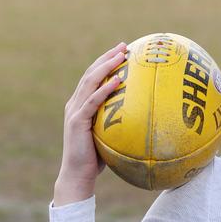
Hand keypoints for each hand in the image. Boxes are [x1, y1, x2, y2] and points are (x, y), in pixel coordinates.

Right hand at [53, 42, 126, 205]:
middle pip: (90, 74)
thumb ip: (120, 122)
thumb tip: (146, 116)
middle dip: (107, 58)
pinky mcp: (77, 121)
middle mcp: (75, 103)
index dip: (106, 62)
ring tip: (120, 56)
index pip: (93, 77)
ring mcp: (75, 111)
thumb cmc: (97, 158)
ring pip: (90, 82)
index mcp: (81, 104)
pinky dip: (104, 89)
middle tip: (123, 46)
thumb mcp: (110, 134)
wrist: (78, 175)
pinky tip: (118, 80)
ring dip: (106, 67)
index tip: (122, 50)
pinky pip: (92, 101)